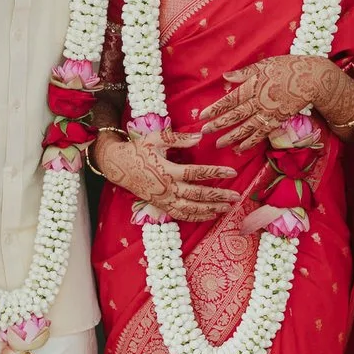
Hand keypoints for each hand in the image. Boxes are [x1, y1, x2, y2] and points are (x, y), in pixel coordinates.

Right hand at [94, 126, 238, 222]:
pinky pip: (181, 215)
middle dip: (218, 196)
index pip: (197, 173)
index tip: (232, 173)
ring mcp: (164, 199)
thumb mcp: (155, 139)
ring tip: (226, 208)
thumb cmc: (138, 150)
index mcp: (168, 170)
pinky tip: (209, 216)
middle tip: (236, 196)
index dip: (215, 173)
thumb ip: (178, 138)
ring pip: (191, 209)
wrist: (118, 166)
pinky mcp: (161, 205)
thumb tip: (199, 137)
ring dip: (210, 209)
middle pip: (198, 194)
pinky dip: (196, 217)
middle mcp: (168, 188)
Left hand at [201, 55, 353, 149]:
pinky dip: (250, 142)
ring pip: (246, 128)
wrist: (311, 79)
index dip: (215, 108)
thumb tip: (225, 77)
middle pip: (235, 116)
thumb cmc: (286, 68)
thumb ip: (244, 73)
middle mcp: (258, 102)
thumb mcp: (264, 65)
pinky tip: (241, 148)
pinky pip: (261, 134)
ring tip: (219, 144)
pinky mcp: (277, 120)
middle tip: (204, 133)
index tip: (202, 116)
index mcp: (252, 87)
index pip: (230, 100)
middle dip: (219, 125)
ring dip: (232, 137)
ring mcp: (268, 113)